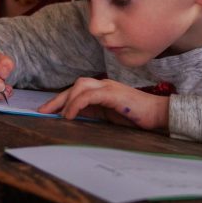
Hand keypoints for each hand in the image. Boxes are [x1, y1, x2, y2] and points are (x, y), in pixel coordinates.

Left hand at [38, 77, 169, 129]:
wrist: (159, 114)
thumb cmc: (137, 117)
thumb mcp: (110, 116)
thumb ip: (95, 113)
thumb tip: (75, 118)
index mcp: (103, 89)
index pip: (77, 90)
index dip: (61, 99)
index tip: (47, 111)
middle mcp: (104, 84)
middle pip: (75, 86)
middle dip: (57, 99)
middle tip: (42, 111)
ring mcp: (109, 87)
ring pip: (80, 87)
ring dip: (66, 100)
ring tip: (58, 116)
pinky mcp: (113, 94)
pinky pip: (88, 96)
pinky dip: (76, 104)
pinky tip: (70, 116)